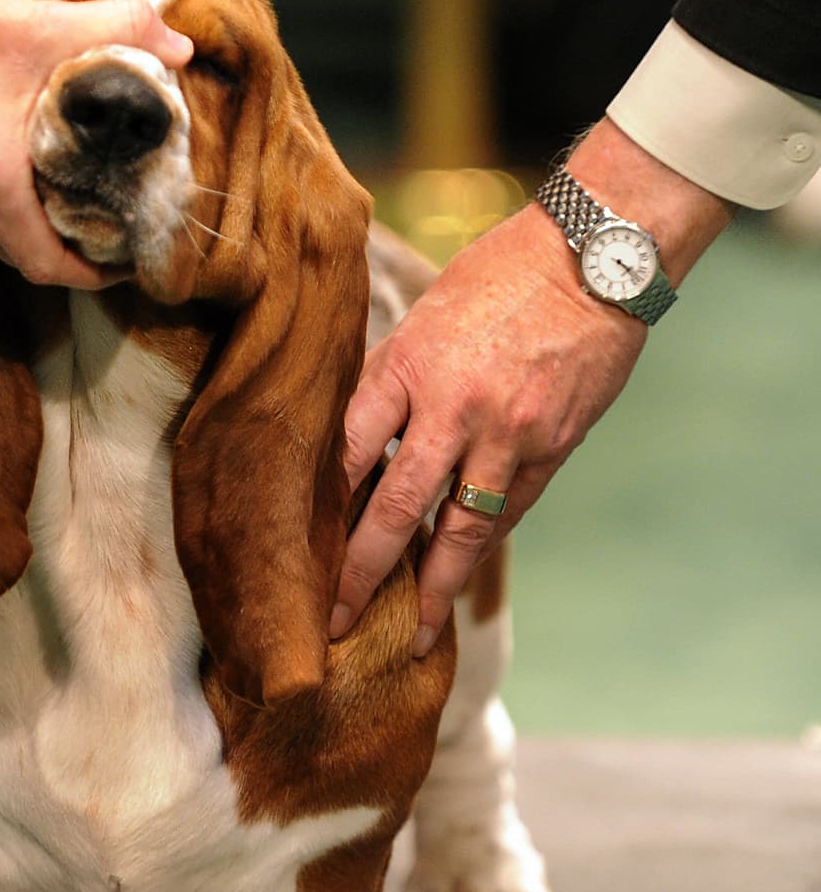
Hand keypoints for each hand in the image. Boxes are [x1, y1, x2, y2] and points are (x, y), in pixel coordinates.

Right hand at [0, 0, 193, 286]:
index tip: (122, 262)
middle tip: (103, 233)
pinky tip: (12, 176)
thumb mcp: (46, 26)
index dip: (91, 274)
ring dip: (26, 230)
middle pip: (20, 258)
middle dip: (63, 254)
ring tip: (64, 206)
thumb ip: (122, 32)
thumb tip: (177, 48)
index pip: (48, 267)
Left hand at [330, 121, 730, 652]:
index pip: (349, 454)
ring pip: (463, 531)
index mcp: (408, 367)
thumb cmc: (497, 277)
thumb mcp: (424, 317)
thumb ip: (390, 381)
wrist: (595, 259)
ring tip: (413, 633)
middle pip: (395, 510)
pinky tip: (462, 576)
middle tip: (334, 624)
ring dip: (434, 588)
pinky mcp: (553, 448)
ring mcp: (509, 435)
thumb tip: (352, 445)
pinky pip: (510, 512)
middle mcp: (455, 409)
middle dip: (361, 574)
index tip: (296, 554)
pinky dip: (482, 547)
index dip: (321, 511)